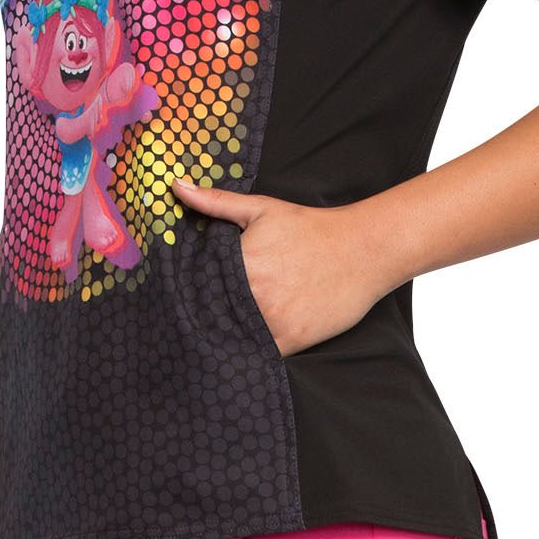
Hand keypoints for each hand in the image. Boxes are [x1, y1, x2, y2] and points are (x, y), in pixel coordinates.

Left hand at [172, 176, 384, 355]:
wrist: (363, 249)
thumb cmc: (310, 227)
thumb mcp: (262, 209)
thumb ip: (216, 201)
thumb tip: (176, 185)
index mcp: (241, 262)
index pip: (196, 286)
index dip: (186, 292)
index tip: (178, 295)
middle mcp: (254, 294)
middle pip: (211, 313)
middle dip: (202, 314)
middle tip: (191, 318)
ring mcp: (274, 319)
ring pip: (233, 335)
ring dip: (223, 334)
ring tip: (216, 331)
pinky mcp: (292, 340)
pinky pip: (259, 352)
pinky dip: (249, 349)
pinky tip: (244, 341)